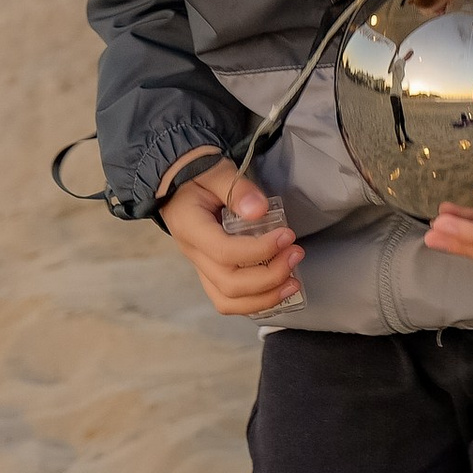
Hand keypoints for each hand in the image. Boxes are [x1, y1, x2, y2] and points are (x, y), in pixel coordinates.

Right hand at [158, 153, 305, 316]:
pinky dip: (256, 302)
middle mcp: (193, 254)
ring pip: (228, 301)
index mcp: (190, 228)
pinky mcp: (210, 272)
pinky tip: (279, 290)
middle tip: (295, 254)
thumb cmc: (196, 174)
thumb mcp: (215, 170)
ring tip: (293, 282)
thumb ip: (237, 188)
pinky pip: (230, 299)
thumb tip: (259, 210)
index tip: (287, 236)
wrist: (176, 183)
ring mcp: (200, 266)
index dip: (260, 250)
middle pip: (229, 285)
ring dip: (265, 298)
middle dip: (269, 277)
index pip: (224, 252)